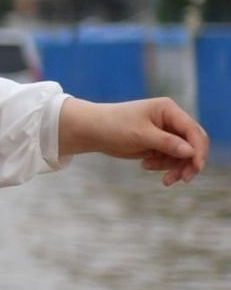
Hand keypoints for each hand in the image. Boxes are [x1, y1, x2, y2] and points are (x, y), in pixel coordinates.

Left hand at [58, 97, 207, 184]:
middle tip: (181, 179)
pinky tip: (145, 165)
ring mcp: (165, 132)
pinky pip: (169, 158)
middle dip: (188, 162)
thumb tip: (191, 152)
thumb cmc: (114, 126)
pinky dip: (162, 166)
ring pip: (182, 154)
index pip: (192, 130)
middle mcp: (170, 120)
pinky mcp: (157, 144)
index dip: (198, 150)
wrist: (92, 130)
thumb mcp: (140, 135)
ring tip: (163, 179)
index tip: (195, 168)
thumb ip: (166, 143)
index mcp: (169, 110)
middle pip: (192, 144)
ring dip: (175, 167)